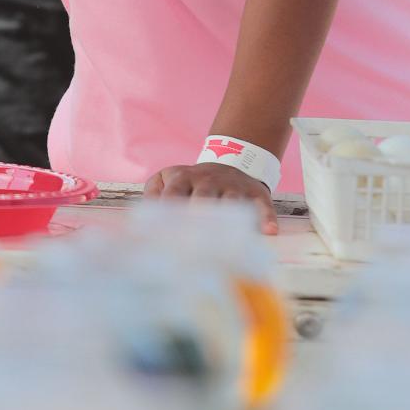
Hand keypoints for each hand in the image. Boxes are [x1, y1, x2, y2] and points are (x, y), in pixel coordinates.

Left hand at [143, 163, 277, 233]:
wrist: (233, 160)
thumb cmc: (194, 182)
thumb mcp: (169, 178)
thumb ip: (153, 193)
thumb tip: (141, 218)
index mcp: (183, 178)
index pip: (172, 196)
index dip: (168, 217)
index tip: (163, 240)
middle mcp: (208, 181)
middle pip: (202, 199)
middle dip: (197, 220)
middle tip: (192, 250)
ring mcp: (233, 186)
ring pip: (231, 202)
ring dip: (228, 221)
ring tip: (224, 246)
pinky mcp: (255, 194)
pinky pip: (262, 206)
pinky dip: (265, 219)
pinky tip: (267, 233)